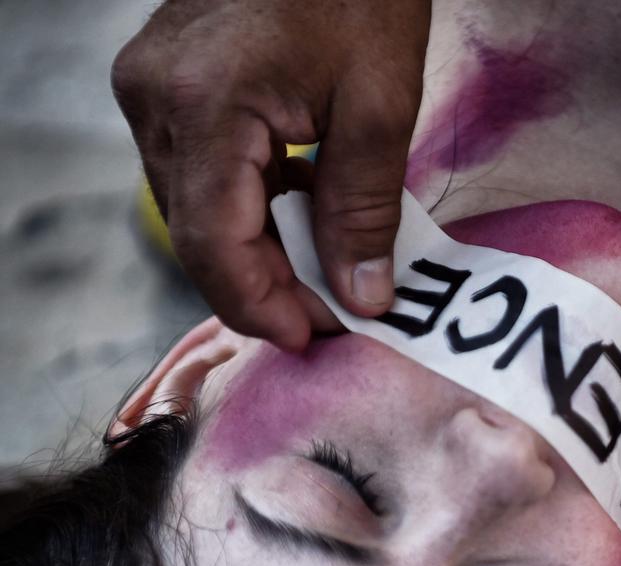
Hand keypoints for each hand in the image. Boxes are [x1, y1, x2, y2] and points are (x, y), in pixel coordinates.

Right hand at [111, 0, 430, 347]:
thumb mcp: (379, 104)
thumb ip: (364, 209)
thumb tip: (362, 296)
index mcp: (204, 101)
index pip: (214, 241)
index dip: (260, 303)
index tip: (313, 336)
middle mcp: (154, 97)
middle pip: (199, 232)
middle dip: (265, 286)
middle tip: (331, 314)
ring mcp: (150, 86)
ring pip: (194, 207)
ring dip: (256, 250)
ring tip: (324, 273)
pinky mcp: (164, 82)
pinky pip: (198, 171)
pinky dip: (246, 206)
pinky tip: (298, 215)